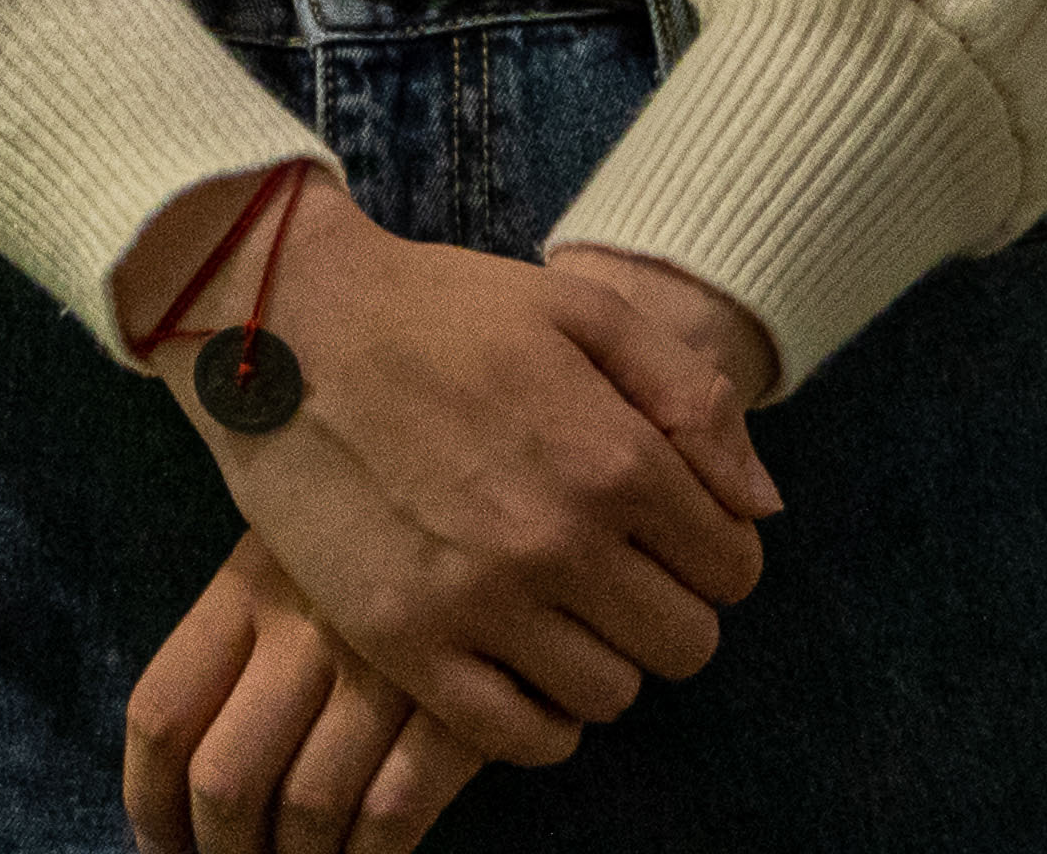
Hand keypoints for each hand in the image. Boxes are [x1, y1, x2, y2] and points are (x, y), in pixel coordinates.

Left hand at [125, 529, 496, 853]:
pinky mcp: (464, 697)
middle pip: (224, 781)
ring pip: (307, 809)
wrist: (515, 469)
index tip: (165, 847)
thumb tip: (196, 769)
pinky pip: (394, 809)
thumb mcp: (302, 536)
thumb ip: (247, 626)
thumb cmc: (393, 514)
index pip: (162, 715)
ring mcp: (385, 663)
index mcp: (250, 581)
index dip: (149, 804)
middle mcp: (305, 623)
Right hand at [139, 178, 782, 759]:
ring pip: (610, 696)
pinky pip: (517, 737)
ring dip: (604, 659)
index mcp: (616, 456)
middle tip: (620, 572)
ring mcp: (479, 602)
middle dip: (669, 609)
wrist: (285, 326)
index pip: (733, 568)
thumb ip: (690, 400)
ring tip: (564, 608)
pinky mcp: (407, 645)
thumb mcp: (582, 310)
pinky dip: (540, 718)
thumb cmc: (440, 308)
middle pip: (684, 644)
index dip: (716, 551)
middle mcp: (559, 541)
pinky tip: (523, 664)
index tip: (674, 533)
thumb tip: (761, 507)